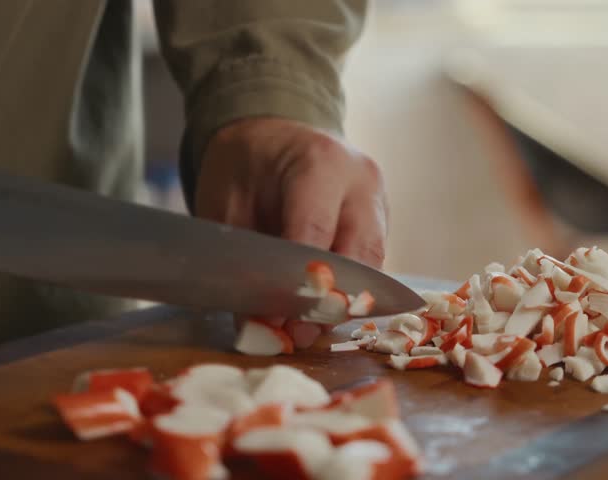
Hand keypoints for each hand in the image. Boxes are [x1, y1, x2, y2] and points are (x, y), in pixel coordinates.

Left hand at [197, 117, 388, 348]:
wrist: (270, 131)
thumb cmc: (244, 164)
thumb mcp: (226, 206)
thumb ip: (243, 260)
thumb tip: (258, 325)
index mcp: (320, 163)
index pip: (317, 233)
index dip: (299, 282)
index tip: (276, 319)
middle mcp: (360, 181)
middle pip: (359, 256)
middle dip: (329, 302)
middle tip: (296, 336)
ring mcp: (377, 200)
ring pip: (373, 267)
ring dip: (342, 303)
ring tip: (305, 331)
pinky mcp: (381, 219)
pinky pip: (371, 264)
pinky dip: (348, 291)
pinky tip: (318, 312)